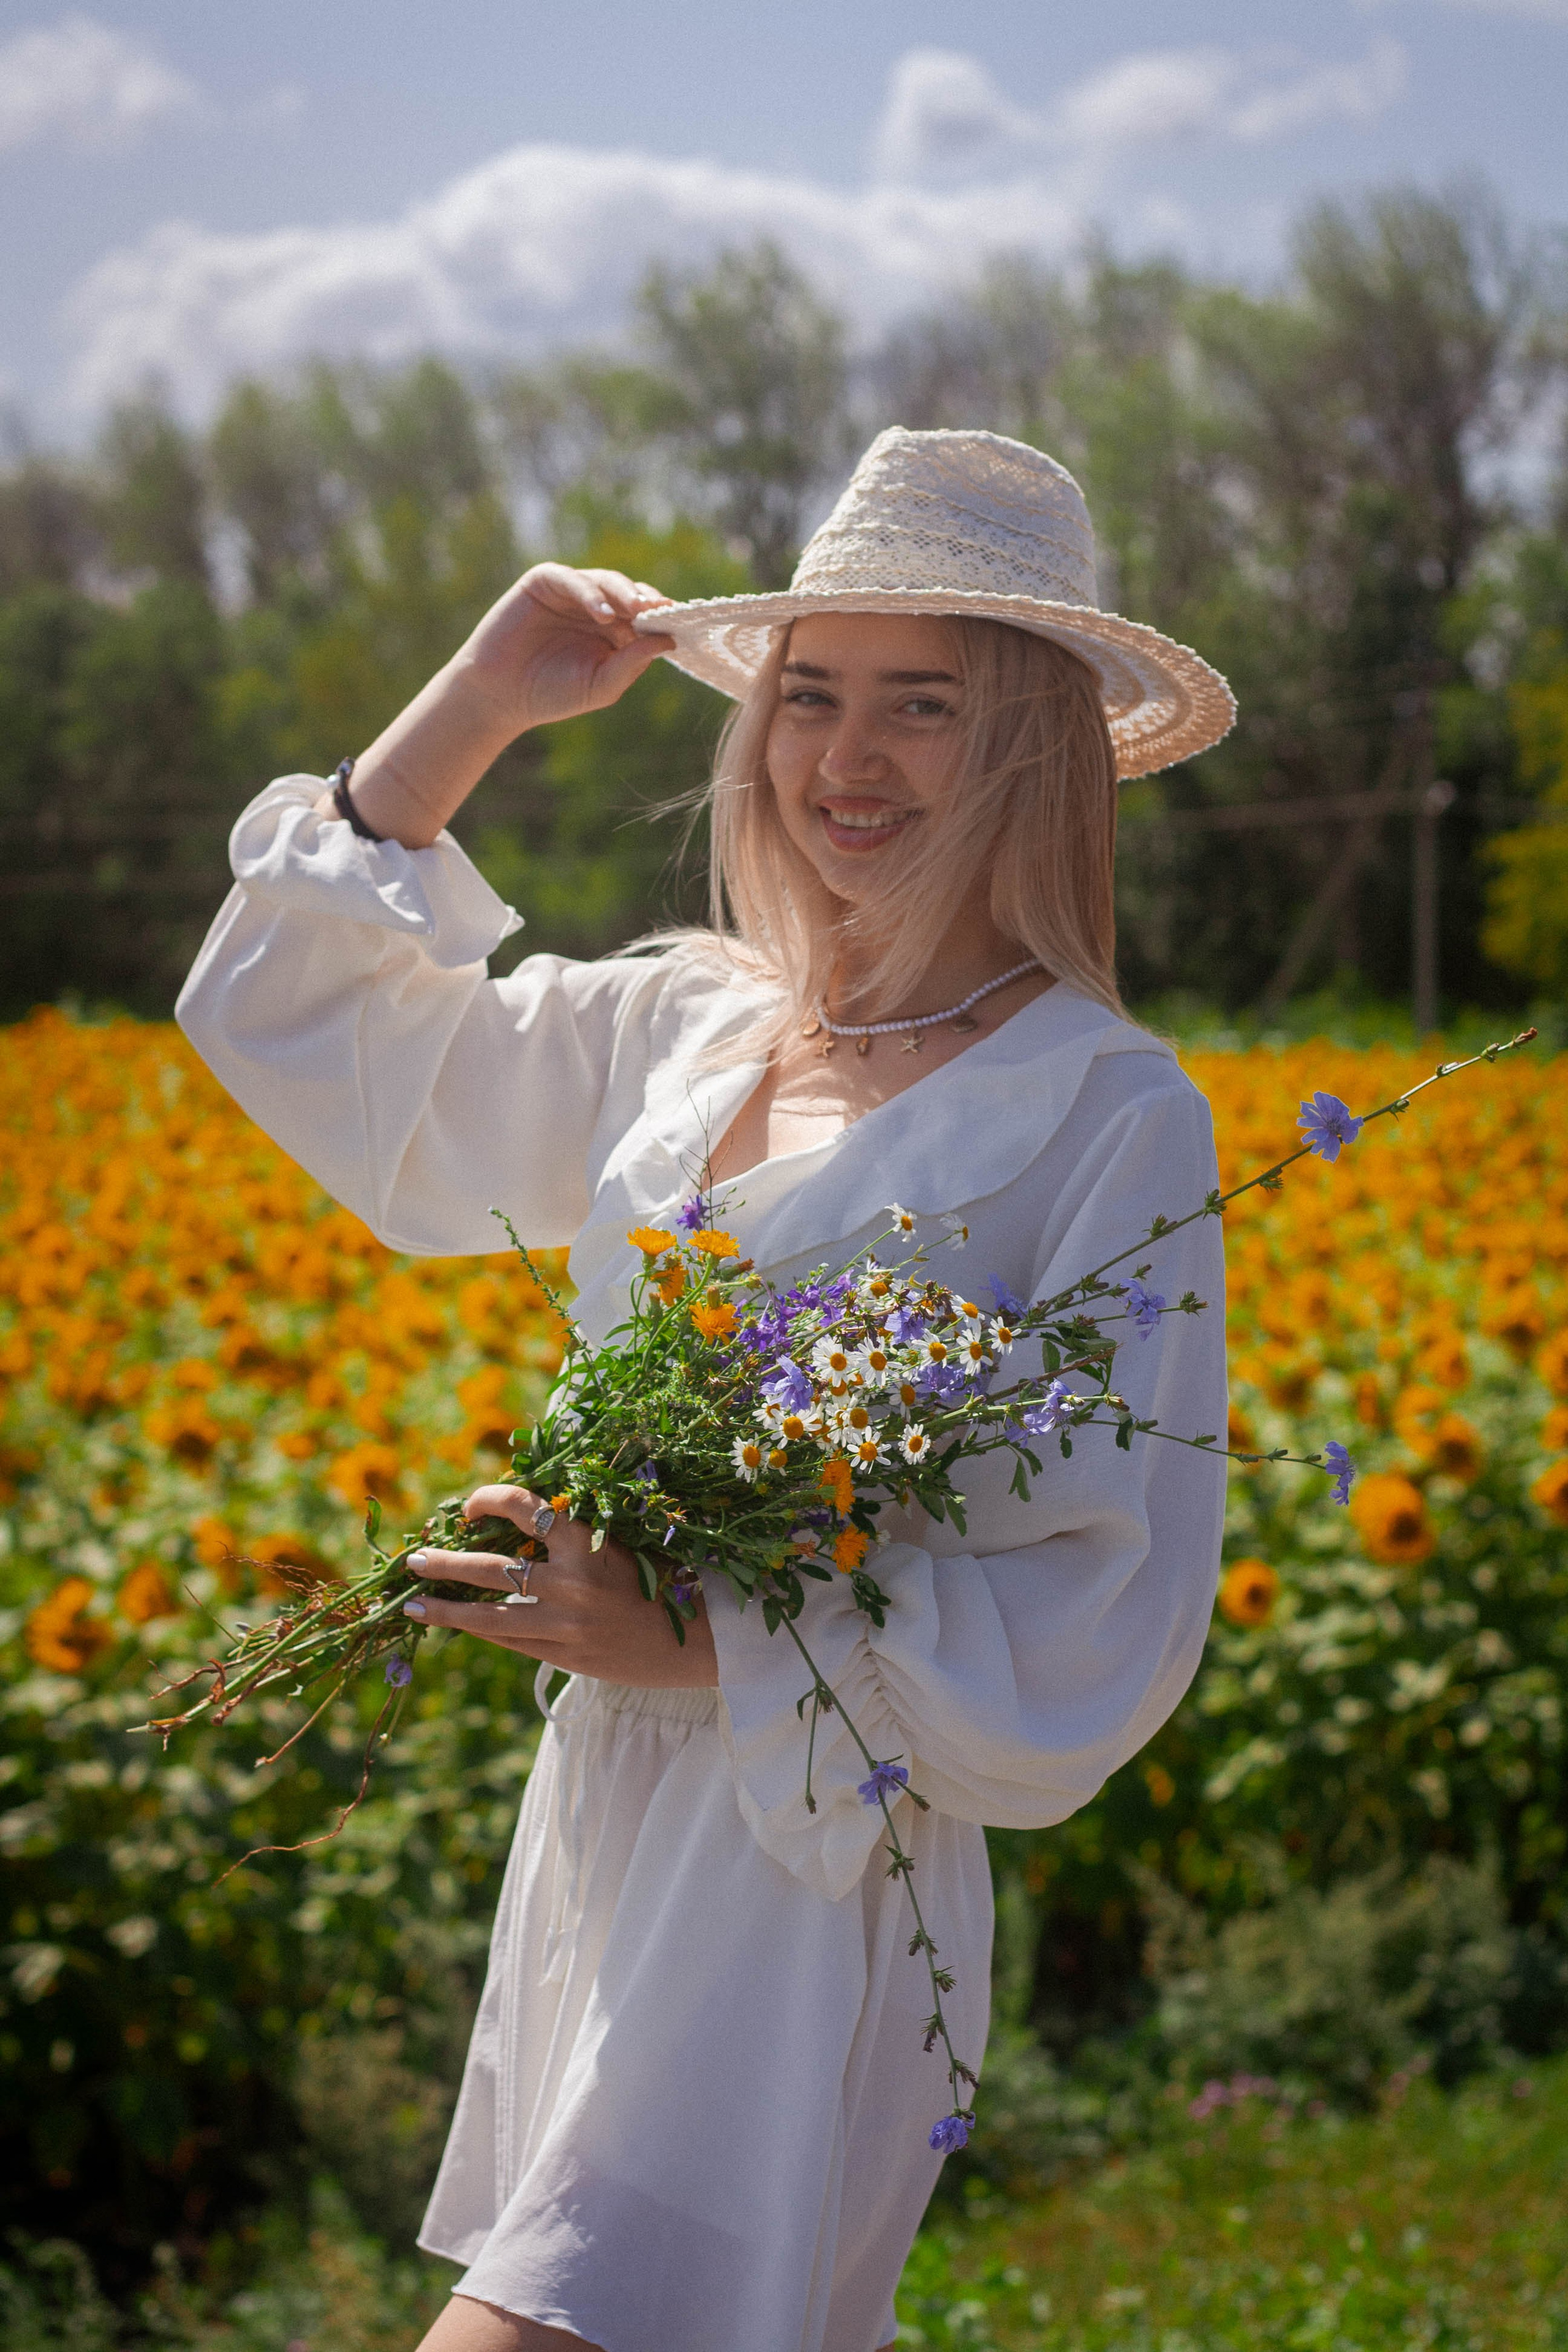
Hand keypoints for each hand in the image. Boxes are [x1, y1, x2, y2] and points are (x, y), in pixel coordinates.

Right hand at [323, 566, 675, 848]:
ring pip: (606, 581)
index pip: (646, 616)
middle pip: (631, 594)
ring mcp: (570, 592)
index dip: (663, 618)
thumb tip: (668, 641)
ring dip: (623, 594)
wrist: (499, 695)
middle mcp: (596, 607)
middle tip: (662, 611)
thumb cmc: (550, 694)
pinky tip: (603, 613)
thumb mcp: (601, 685)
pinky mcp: (544, 582)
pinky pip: (571, 579)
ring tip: (636, 611)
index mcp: (615, 631)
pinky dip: (589, 592)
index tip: (682, 624)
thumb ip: (632, 663)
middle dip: (648, 602)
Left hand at [401, 1483, 717, 1689]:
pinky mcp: (565, 1656)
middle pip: (488, 1568)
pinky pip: (510, 1641)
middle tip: (415, 1560)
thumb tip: (513, 1521)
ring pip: (487, 1616)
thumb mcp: (618, 1543)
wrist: (698, 1638)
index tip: (469, 1508)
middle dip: (444, 1563)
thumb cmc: (660, 1579)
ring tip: (413, 1606)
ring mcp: (564, 1624)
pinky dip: (481, 1630)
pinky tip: (458, 1625)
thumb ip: (571, 1534)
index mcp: (586, 1541)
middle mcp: (570, 1581)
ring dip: (445, 1608)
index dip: (486, 1500)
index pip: (522, 1505)